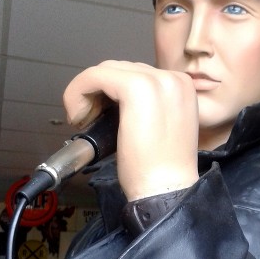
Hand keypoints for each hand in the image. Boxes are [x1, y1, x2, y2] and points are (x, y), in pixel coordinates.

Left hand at [63, 61, 199, 199]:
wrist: (166, 190)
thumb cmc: (160, 170)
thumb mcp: (161, 127)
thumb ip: (148, 106)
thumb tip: (114, 98)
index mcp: (181, 87)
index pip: (137, 75)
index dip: (112, 94)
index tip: (102, 118)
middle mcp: (173, 79)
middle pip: (120, 69)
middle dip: (99, 92)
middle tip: (90, 121)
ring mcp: (156, 81)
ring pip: (106, 70)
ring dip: (88, 92)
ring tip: (86, 122)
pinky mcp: (136, 88)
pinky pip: (95, 76)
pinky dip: (78, 91)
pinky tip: (78, 116)